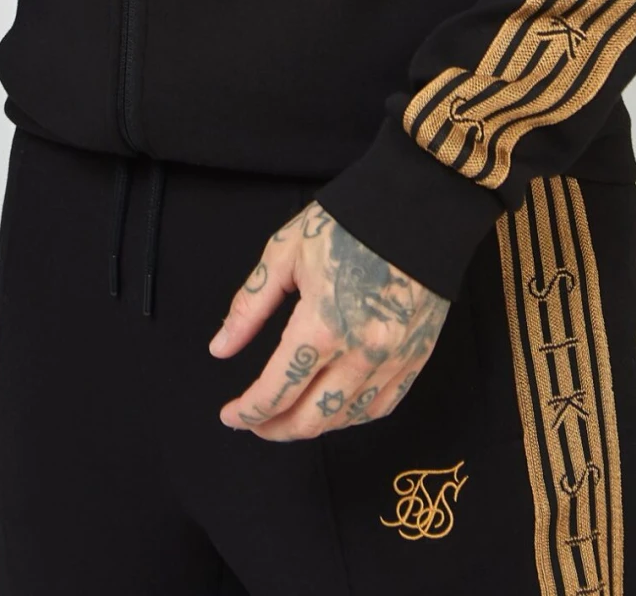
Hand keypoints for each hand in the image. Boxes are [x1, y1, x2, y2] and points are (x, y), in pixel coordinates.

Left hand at [209, 200, 448, 440]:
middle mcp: (359, 352)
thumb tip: (220, 349)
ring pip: (345, 419)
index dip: (247, 411)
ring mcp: (392, 359)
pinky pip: (381, 406)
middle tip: (254, 422)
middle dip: (274, 428)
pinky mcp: (416, 356)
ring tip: (288, 416)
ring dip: (311, 427)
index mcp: (321, 325)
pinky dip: (352, 417)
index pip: (276, 391)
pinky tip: (334, 408)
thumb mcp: (285, 252)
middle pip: (310, 419)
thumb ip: (250, 306)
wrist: (416, 206)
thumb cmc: (347, 222)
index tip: (229, 415)